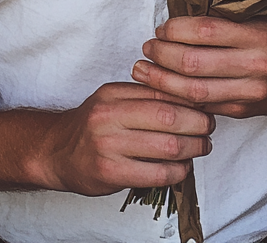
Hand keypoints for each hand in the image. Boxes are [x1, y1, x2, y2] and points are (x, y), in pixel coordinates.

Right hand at [28, 82, 213, 195]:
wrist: (58, 152)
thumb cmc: (93, 125)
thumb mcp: (113, 99)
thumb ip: (144, 96)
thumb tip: (188, 96)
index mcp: (113, 93)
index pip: (161, 92)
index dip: (190, 100)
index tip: (205, 106)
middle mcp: (109, 116)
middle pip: (168, 117)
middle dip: (197, 124)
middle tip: (208, 128)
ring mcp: (109, 146)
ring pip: (166, 146)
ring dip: (192, 148)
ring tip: (201, 147)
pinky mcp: (111, 173)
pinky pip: (156, 174)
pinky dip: (177, 171)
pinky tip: (183, 168)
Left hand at [131, 16, 266, 118]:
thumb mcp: (256, 16)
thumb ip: (224, 17)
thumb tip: (177, 16)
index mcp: (258, 35)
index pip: (205, 31)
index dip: (176, 30)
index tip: (161, 28)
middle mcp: (256, 65)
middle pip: (195, 64)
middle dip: (163, 55)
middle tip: (146, 48)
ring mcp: (250, 93)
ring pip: (195, 92)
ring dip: (162, 82)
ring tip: (142, 71)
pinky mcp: (242, 112)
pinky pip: (203, 107)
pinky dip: (178, 99)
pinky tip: (161, 89)